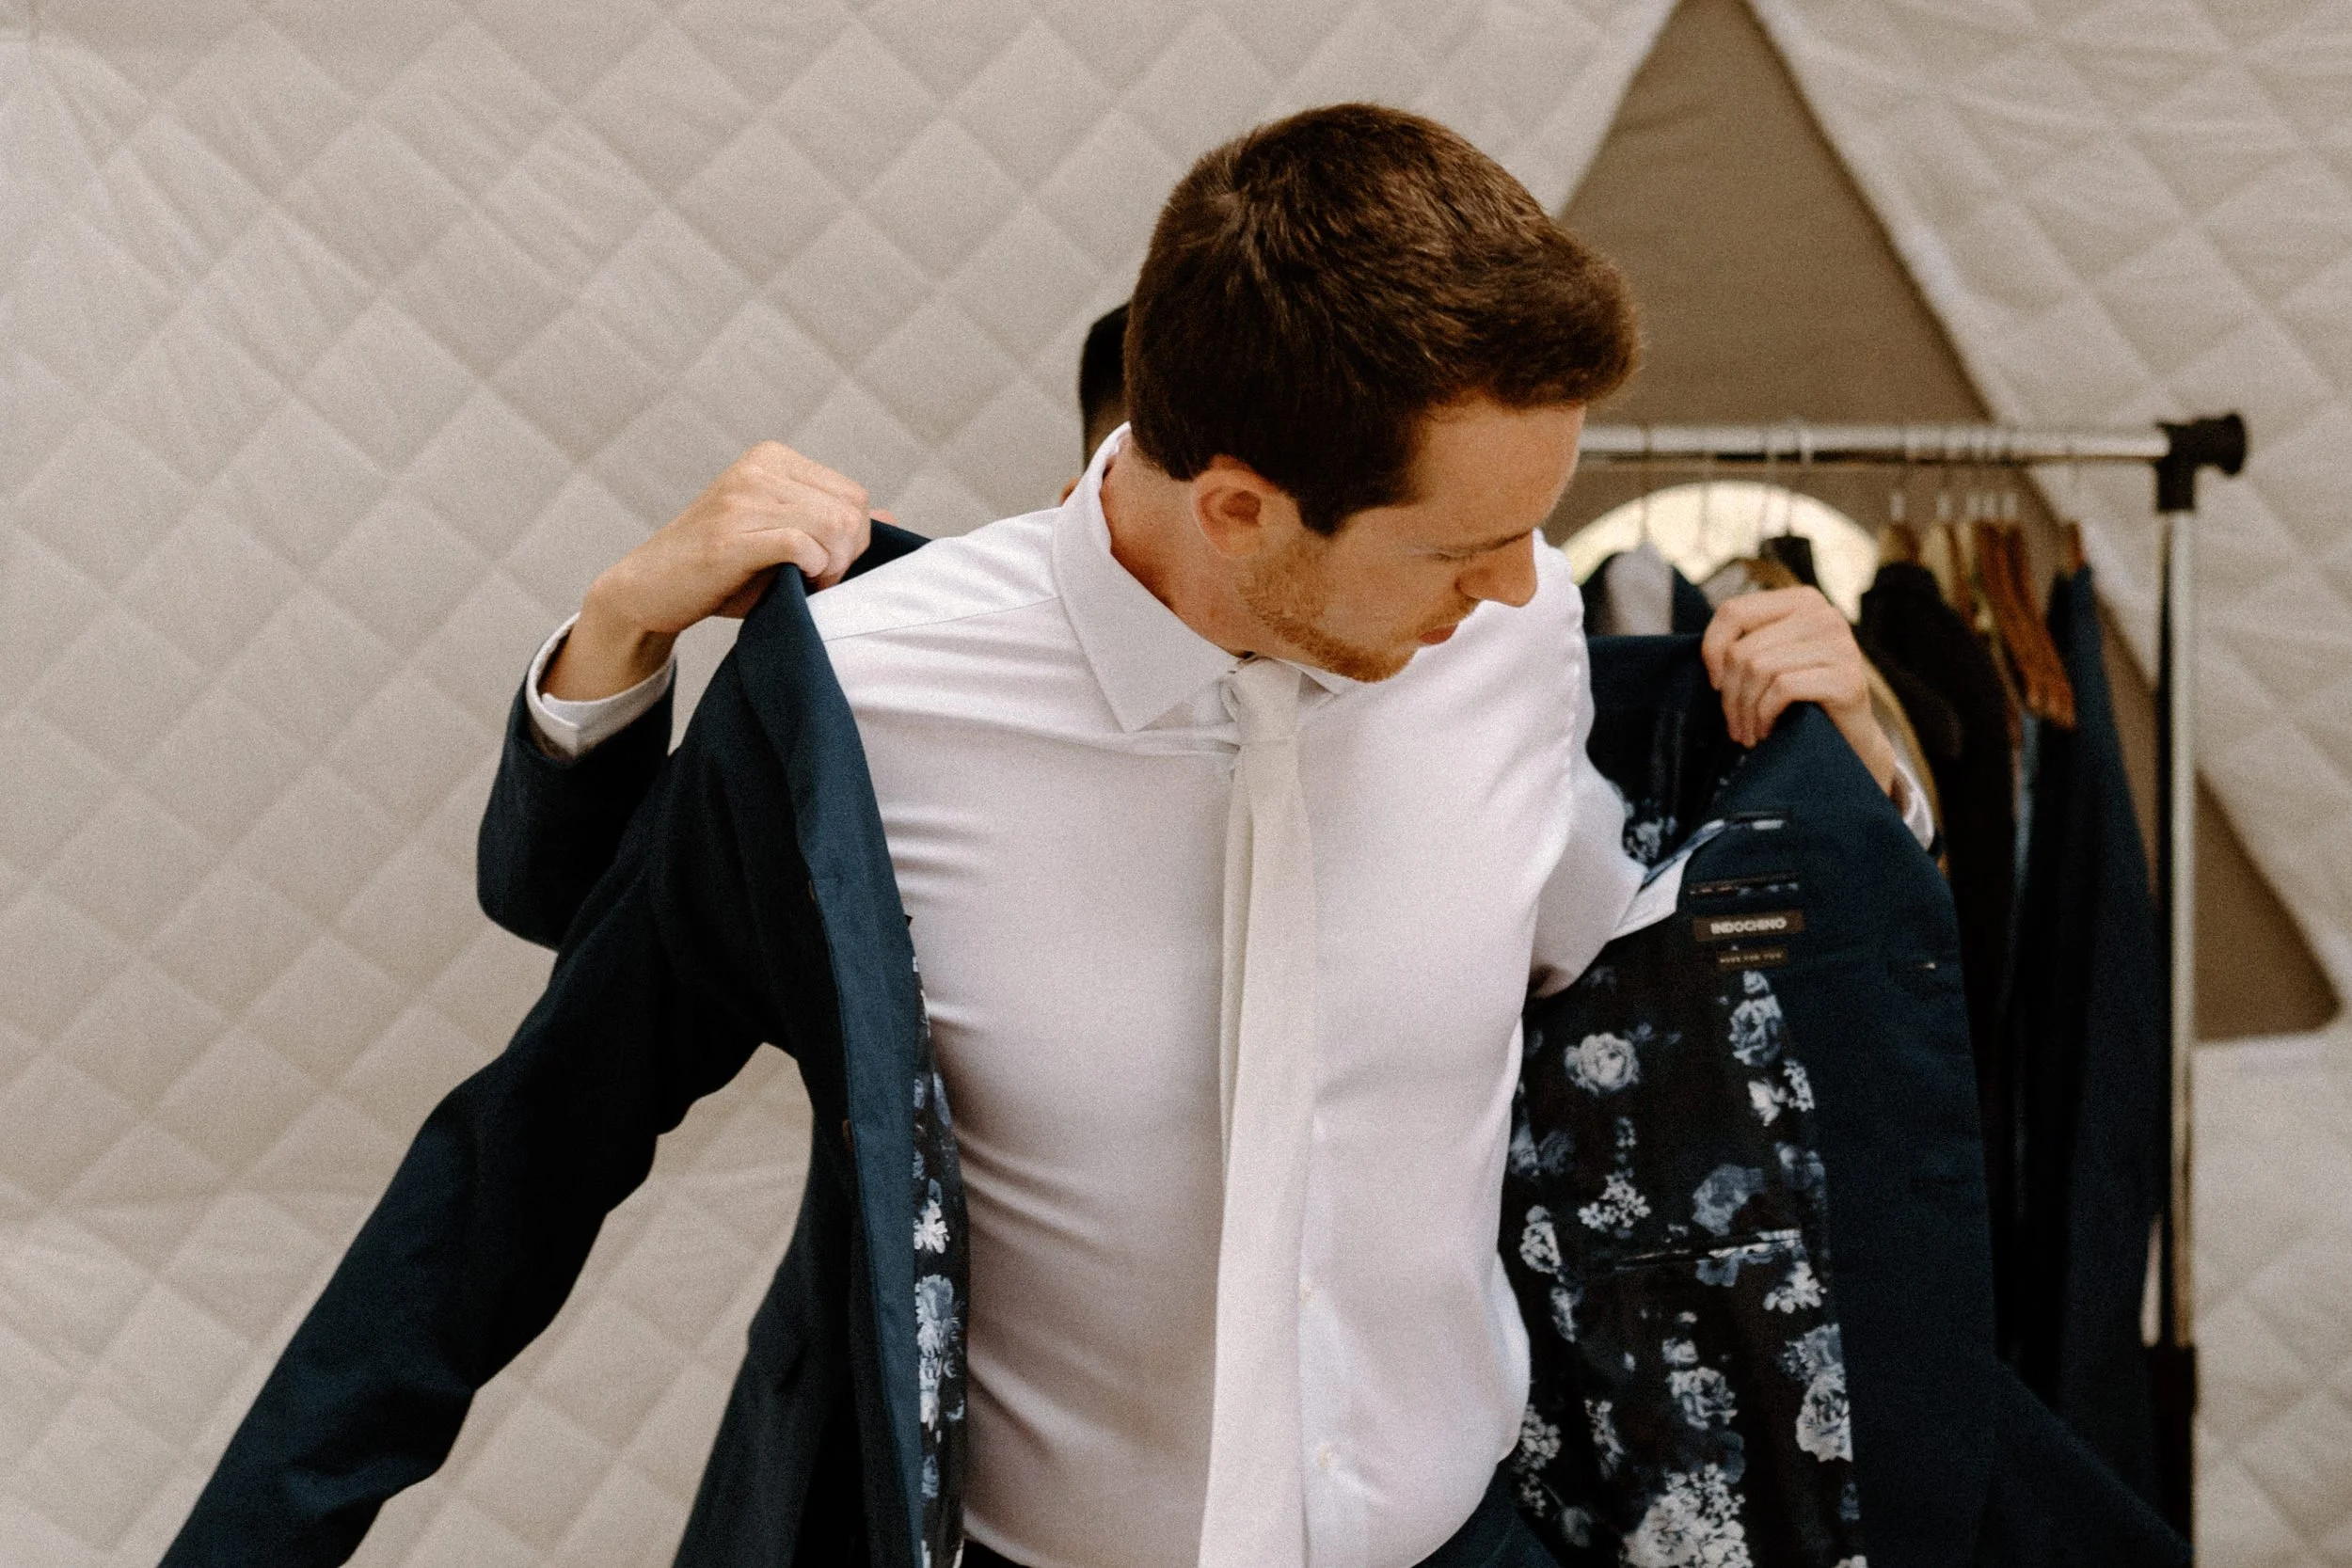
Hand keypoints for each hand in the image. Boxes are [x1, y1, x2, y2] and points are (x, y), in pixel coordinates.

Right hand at [547, 442, 874, 700]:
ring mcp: (741, 498)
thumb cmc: (723, 571)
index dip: (852, 541)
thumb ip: (833, 525)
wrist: (649, 590)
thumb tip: (891, 517)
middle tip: (817, 581)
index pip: (854, 496)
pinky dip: (811, 570)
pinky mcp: (729, 536)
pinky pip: (801, 545)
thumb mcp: (783, 538)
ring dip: (830, 569)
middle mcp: (757, 468)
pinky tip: (794, 581)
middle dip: (846, 557)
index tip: (823, 567)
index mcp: (772, 459)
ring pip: (833, 527)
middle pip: (850, 512)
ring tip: (805, 584)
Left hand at [1700, 587, 1898, 792]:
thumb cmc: (1800, 702)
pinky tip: (1767, 731)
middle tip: (1733, 726)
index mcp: (1801, 601)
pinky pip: (1782, 688)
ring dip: (1745, 710)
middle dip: (1730, 695)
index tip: (1716, 685)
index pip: (1733, 611)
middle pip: (1743, 649)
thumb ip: (1745, 644)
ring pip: (1759, 669)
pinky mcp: (1848, 677)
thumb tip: (1703, 652)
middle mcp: (1824, 614)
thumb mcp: (1770, 662)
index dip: (1712, 651)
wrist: (1850, 741)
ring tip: (1747, 733)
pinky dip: (1765, 715)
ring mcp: (1840, 643)